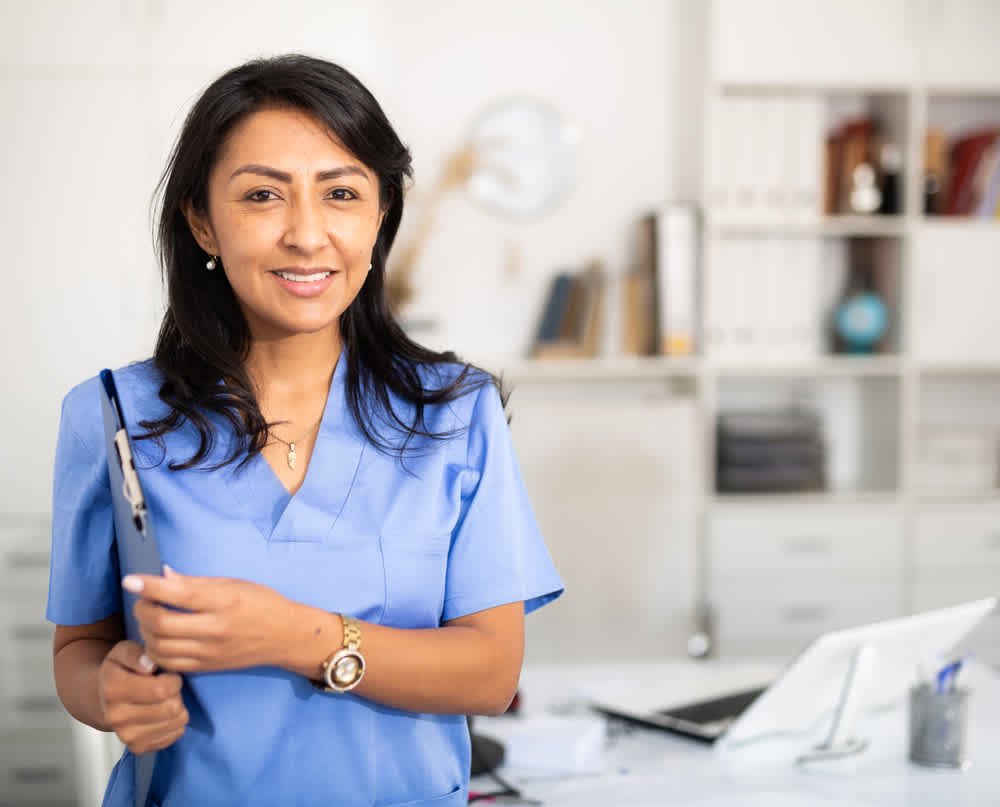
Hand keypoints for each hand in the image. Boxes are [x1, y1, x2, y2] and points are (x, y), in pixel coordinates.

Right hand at [98, 640, 187, 753]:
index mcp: (113, 690)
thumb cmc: (120, 671)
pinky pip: (175, 735)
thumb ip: (136, 654)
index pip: (161, 690)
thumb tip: (150, 665)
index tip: (168, 675)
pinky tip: (162, 713)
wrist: (103, 699)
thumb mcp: (123, 651)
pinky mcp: (138, 748)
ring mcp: (126, 736)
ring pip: (177, 722)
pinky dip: (175, 723)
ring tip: (165, 700)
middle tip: (168, 688)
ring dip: (179, 708)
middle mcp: (116, 717)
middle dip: (177, 693)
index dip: (174, 679)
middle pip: (172, 708)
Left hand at [124, 566, 292, 672]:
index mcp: (224, 601)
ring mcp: (209, 652)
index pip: (179, 594)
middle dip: (142, 609)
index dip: (150, 587)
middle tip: (142, 599)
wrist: (284, 635)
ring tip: (149, 617)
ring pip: (159, 647)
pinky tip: (158, 637)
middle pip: (162, 624)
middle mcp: (215, 629)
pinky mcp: (205, 667)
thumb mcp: (233, 583)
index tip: (130, 580)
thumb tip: (163, 575)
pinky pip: (168, 663)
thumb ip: (194, 583)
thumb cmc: (261, 603)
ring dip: (145, 630)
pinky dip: (155, 650)